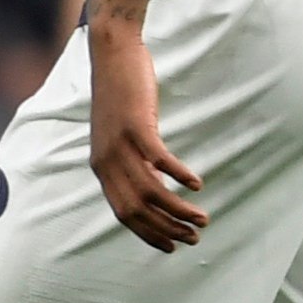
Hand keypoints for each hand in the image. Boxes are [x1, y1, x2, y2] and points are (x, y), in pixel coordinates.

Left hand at [85, 0, 206, 252]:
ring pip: (150, 190)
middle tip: (194, 238)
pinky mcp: (136, 126)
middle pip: (138, 208)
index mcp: (101, 167)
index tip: (170, 247)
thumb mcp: (119, 132)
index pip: (124, 214)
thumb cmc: (121, 92)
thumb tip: (152, 182)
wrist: (113, 55)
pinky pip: (159, 160)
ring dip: (178, 209)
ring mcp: (120, 144)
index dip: (148, 234)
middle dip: (167, 229)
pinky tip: (196, 184)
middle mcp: (106, 161)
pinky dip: (179, 175)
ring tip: (201, 218)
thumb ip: (129, 159)